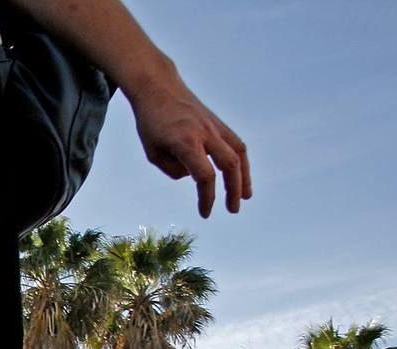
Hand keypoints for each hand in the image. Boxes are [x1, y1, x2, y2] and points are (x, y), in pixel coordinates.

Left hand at [125, 72, 250, 217]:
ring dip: (244, 176)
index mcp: (186, 142)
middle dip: (233, 190)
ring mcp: (215, 125)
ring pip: (238, 153)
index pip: (205, 175)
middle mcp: (205, 133)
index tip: (205, 213)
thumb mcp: (153, 152)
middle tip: (232, 210)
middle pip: (229, 165)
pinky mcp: (218, 122)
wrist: (158, 87)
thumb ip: (173, 169)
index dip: (208, 198)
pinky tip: (240, 174)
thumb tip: (194, 176)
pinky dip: (240, 160)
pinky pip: (235, 143)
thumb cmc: (150, 122)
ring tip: (245, 196)